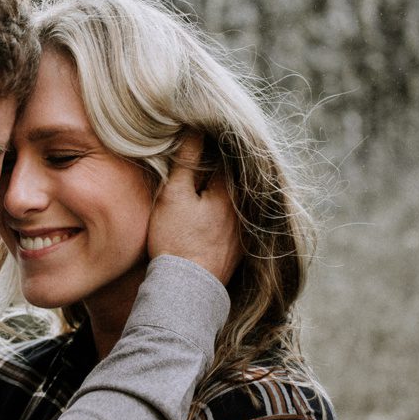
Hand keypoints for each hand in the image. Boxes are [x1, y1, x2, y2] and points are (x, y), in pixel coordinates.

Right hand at [146, 131, 242, 284]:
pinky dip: (226, 209)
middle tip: (201, 150)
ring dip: (223, 186)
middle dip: (220, 164)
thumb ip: (186, 161)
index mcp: (230, 192)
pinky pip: (236, 219)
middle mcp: (244, 210)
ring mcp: (244, 231)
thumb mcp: (174, 195)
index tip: (199, 132)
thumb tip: (194, 129)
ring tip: (204, 178)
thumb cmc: (176, 240)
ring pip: (236, 198)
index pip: (227, 155)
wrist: (185, 289)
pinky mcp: (239, 248)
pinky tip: (210, 210)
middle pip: (234, 177)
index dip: (212, 141)